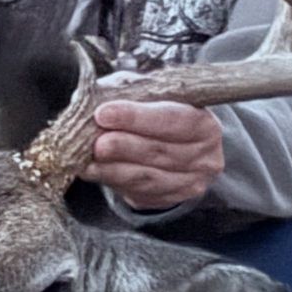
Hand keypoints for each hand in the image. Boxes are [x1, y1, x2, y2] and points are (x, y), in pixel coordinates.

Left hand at [81, 99, 222, 210]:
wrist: (175, 144)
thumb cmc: (160, 112)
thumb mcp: (150, 93)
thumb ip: (128, 92)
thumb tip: (95, 99)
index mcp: (204, 124)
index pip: (171, 119)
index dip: (136, 117)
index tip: (103, 113)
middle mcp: (205, 156)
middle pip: (159, 152)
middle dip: (123, 146)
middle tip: (96, 142)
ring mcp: (190, 182)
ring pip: (147, 177)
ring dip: (112, 169)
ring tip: (87, 161)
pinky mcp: (171, 199)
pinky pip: (139, 193)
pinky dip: (113, 182)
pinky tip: (94, 172)